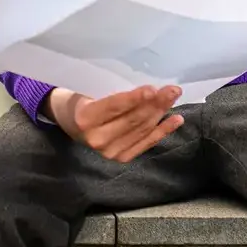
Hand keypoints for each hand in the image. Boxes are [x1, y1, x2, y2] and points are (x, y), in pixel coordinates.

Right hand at [46, 85, 183, 162]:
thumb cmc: (82, 101)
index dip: (135, 98)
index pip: (114, 107)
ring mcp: (110, 152)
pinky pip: (146, 142)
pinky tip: (176, 120)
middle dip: (155, 103)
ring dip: (161, 114)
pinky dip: (163, 131)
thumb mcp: (89, 91)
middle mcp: (98, 139)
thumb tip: (148, 89)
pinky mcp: (122, 158)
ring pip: (142, 129)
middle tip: (173, 90)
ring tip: (174, 98)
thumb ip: (113, 94)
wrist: (70, 124)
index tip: (153, 88)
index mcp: (85, 119)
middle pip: (132, 119)